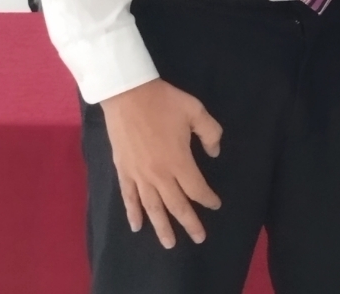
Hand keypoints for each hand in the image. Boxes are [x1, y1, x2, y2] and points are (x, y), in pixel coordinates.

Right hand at [100, 78, 222, 248]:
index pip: (196, 188)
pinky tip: (137, 226)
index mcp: (179, 160)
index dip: (207, 198)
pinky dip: (133, 213)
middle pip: (176, 205)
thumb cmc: (164, 101)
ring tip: (169, 244)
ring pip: (152, 208)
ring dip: (162, 227)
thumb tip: (215, 153)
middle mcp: (159, 174)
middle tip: (199, 238)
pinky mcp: (123, 171)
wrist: (128, 95)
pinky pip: (129, 198)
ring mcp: (139, 175)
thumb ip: (210, 132)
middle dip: (189, 222)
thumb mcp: (196, 110)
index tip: (215, 204)